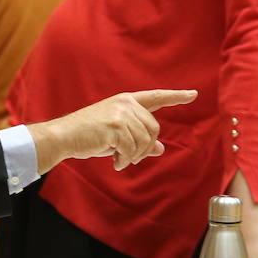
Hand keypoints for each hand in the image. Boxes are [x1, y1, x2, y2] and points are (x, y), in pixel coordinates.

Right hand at [27, 89, 196, 173]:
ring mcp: (121, 113)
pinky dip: (125, 160)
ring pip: (145, 141)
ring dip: (134, 156)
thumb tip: (160, 148)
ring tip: (119, 159)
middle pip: (154, 129)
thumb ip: (139, 138)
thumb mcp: (117, 137)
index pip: (156, 97)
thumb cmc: (88, 136)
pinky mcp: (115, 126)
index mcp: (126, 101)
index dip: (176, 96)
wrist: (63, 136)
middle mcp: (126, 103)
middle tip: (128, 158)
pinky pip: (132, 149)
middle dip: (144, 148)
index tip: (193, 94)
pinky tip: (115, 162)